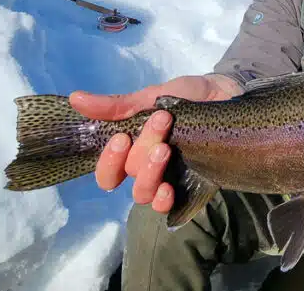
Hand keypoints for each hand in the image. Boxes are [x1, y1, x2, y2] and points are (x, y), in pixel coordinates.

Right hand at [69, 74, 239, 213]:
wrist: (228, 95)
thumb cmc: (187, 97)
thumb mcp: (152, 96)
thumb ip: (117, 106)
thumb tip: (75, 99)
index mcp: (133, 150)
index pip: (107, 171)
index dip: (108, 161)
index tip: (121, 137)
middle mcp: (146, 169)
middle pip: (128, 176)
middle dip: (140, 151)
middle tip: (162, 123)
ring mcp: (168, 180)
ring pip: (143, 194)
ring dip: (150, 173)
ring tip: (166, 149)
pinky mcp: (192, 188)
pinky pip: (169, 207)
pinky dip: (164, 200)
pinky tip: (169, 188)